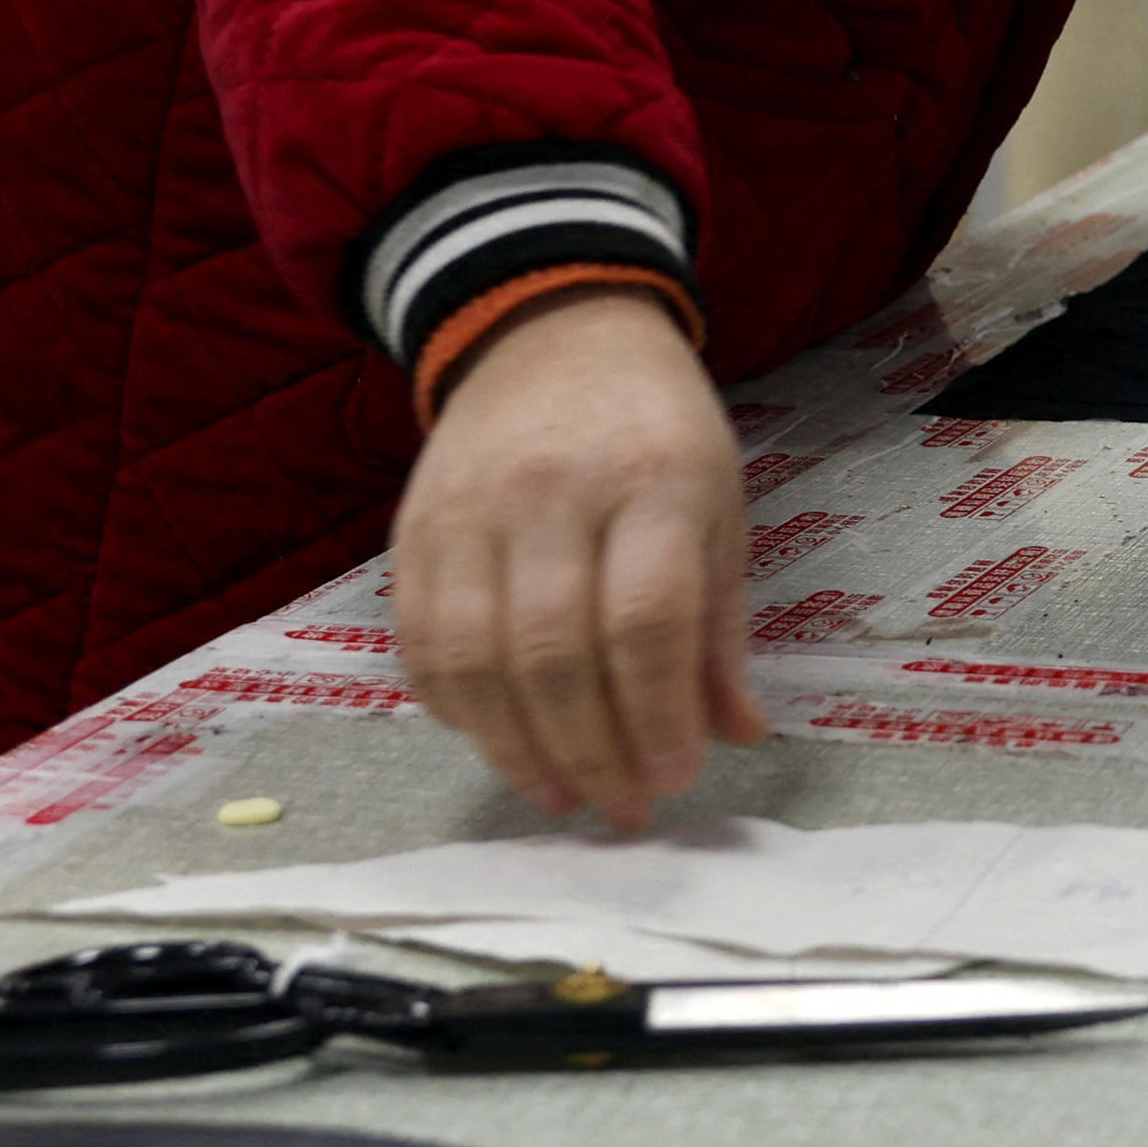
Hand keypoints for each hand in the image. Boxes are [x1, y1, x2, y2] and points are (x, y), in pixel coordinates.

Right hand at [391, 285, 766, 829]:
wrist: (551, 335)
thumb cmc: (656, 433)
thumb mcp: (719, 507)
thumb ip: (721, 624)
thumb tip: (735, 734)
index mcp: (652, 482)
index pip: (646, 618)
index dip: (656, 714)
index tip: (676, 779)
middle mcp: (552, 494)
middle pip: (554, 650)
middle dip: (589, 751)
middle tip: (620, 811)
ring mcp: (470, 510)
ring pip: (475, 656)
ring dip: (516, 747)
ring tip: (559, 795)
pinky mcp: (412, 529)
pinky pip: (420, 640)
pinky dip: (454, 707)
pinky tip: (498, 740)